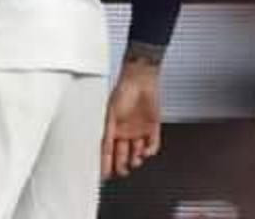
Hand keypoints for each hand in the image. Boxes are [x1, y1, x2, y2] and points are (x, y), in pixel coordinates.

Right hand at [102, 59, 160, 179]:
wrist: (141, 79)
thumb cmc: (122, 92)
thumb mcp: (110, 115)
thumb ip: (107, 133)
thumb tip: (101, 151)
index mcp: (112, 129)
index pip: (107, 151)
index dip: (106, 164)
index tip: (105, 176)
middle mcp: (125, 132)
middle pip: (123, 155)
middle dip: (122, 166)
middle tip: (122, 172)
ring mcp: (139, 130)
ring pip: (138, 152)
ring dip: (136, 159)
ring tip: (135, 161)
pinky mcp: (153, 127)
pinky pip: (153, 143)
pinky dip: (150, 150)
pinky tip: (147, 152)